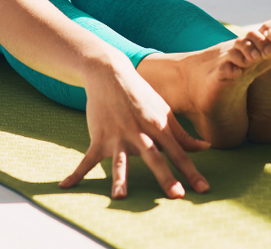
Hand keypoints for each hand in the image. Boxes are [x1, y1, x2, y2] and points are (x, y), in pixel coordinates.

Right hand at [60, 60, 211, 198]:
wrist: (110, 73)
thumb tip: (206, 147)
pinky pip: (86, 159)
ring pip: (120, 160)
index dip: (192, 171)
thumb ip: (183, 134)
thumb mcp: (164, 111)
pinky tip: (64, 186)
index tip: (204, 189)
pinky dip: (76, 173)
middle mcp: (140, 132)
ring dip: (120, 178)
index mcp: (158, 125)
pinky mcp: (99, 136)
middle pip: (155, 157)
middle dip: (165, 176)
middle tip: (176, 195)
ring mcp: (118, 135)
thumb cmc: (141, 95)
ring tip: (120, 196)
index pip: (179, 153)